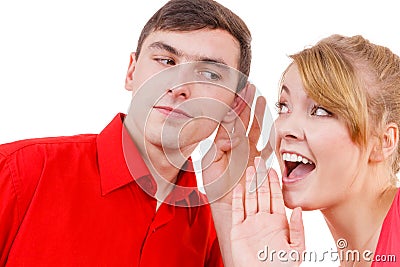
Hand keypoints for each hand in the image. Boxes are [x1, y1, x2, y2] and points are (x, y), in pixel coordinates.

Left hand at [202, 83, 271, 203]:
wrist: (227, 205)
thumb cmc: (215, 187)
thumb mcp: (210, 165)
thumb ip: (218, 147)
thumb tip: (228, 134)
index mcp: (222, 143)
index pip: (228, 120)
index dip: (232, 106)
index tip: (235, 91)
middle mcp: (237, 145)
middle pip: (243, 119)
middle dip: (246, 103)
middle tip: (249, 87)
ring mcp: (249, 152)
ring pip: (255, 128)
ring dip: (258, 113)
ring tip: (261, 98)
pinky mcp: (260, 162)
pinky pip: (267, 144)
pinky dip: (270, 133)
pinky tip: (272, 121)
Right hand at [231, 158, 304, 266]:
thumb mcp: (297, 249)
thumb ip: (298, 229)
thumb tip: (296, 209)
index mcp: (278, 222)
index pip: (275, 197)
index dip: (274, 182)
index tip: (273, 169)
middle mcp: (263, 220)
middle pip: (261, 193)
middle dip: (261, 177)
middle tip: (259, 161)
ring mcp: (250, 224)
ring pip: (249, 198)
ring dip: (250, 183)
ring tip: (250, 168)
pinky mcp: (238, 230)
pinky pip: (237, 210)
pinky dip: (237, 198)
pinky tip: (239, 187)